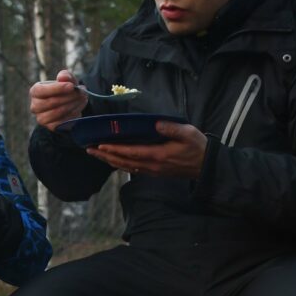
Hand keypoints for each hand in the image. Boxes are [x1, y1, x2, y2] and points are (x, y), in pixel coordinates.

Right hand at [29, 69, 87, 129]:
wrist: (67, 104)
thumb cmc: (64, 89)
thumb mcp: (66, 79)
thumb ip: (65, 76)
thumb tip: (63, 77)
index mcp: (35, 92)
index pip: (41, 91)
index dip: (56, 88)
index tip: (71, 86)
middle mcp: (35, 106)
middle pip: (50, 102)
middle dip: (68, 97)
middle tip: (82, 93)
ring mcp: (42, 118)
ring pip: (57, 113)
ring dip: (72, 105)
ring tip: (83, 99)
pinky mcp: (51, 127)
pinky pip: (62, 122)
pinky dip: (73, 114)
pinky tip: (79, 108)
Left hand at [87, 120, 207, 178]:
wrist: (205, 167)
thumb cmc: (197, 147)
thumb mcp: (188, 133)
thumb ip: (171, 128)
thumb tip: (155, 123)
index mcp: (158, 155)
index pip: (131, 153)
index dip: (115, 149)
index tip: (101, 145)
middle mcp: (151, 166)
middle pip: (123, 162)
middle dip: (105, 155)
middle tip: (89, 149)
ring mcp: (151, 171)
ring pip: (125, 167)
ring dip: (109, 161)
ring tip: (96, 154)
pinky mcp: (153, 172)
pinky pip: (132, 170)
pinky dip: (119, 165)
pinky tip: (112, 161)